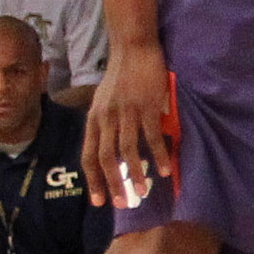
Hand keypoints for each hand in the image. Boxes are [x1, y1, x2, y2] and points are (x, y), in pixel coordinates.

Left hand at [80, 38, 177, 208]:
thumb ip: (105, 125)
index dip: (93, 180)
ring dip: (135, 173)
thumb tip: (111, 152)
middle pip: (105, 158)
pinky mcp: (148, 106)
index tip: (99, 201)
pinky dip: (158, 155)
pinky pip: (152, 136)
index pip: (88, 155)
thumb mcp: (103, 102)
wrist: (133, 49)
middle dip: (112, 183)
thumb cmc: (120, 78)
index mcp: (94, 119)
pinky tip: (165, 170)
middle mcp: (106, 118)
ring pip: (128, 150)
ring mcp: (127, 112)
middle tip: (121, 204)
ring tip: (142, 192)